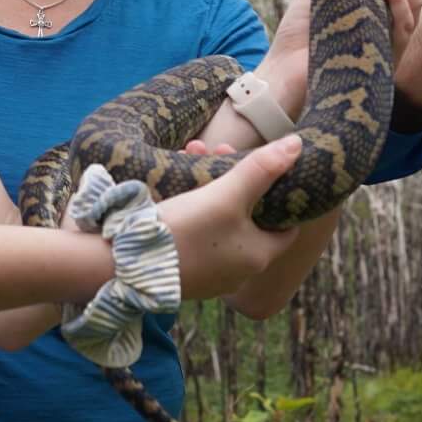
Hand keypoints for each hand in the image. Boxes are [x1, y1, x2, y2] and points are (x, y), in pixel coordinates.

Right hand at [154, 135, 301, 299]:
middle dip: (233, 179)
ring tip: (189, 155)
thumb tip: (297, 145)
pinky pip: (196, 235)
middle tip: (215, 149)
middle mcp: (239, 272)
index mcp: (259, 256)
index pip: (285, 226)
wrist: (124, 265)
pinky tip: (174, 186)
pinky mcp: (183, 273)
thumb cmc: (184, 231)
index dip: (277, 194)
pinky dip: (191, 209)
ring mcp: (209, 276)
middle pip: (247, 217)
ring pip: (219, 223)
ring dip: (209, 189)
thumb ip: (262, 169)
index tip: (262, 170)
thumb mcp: (226, 194)